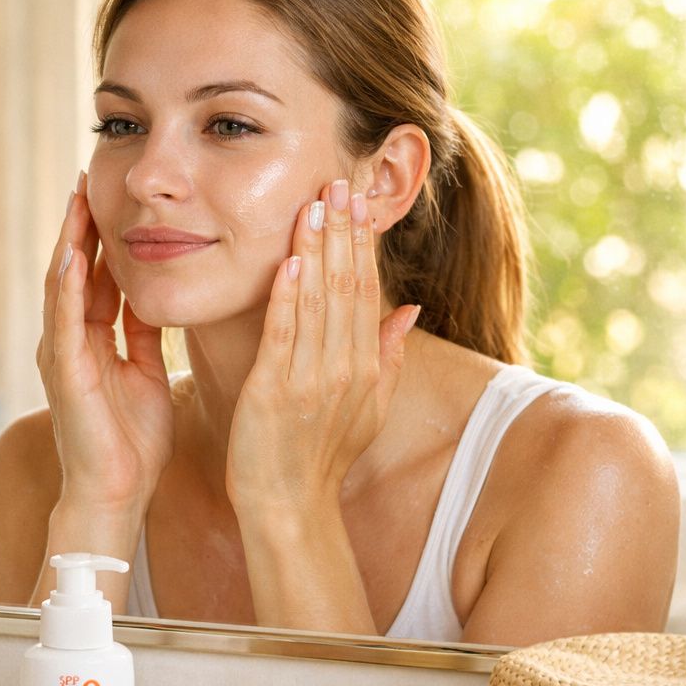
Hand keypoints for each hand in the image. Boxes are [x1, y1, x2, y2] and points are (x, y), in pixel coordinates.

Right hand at [38, 172, 174, 516]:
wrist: (116, 495)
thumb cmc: (132, 443)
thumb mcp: (146, 372)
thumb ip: (143, 334)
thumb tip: (153, 294)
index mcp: (92, 340)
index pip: (95, 274)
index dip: (102, 233)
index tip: (113, 191)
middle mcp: (69, 341)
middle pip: (73, 269)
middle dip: (80, 222)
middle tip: (89, 172)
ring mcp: (62, 355)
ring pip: (62, 285)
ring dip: (68, 240)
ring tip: (77, 196)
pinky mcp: (64, 374)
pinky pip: (63, 321)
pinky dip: (65, 286)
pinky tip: (72, 253)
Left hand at [226, 180, 418, 516]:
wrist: (290, 504)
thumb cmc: (322, 457)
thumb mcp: (369, 406)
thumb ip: (388, 354)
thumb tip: (411, 307)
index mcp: (365, 367)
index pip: (366, 290)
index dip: (361, 242)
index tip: (356, 200)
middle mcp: (344, 368)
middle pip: (347, 287)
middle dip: (343, 232)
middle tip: (337, 181)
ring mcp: (310, 380)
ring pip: (318, 302)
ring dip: (315, 250)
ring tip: (314, 204)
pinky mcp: (274, 391)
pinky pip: (284, 334)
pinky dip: (288, 296)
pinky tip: (289, 260)